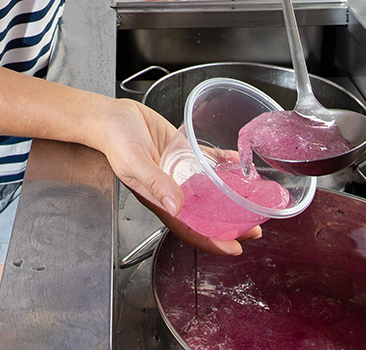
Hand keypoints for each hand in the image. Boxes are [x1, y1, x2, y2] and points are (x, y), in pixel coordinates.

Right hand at [95, 98, 257, 255]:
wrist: (110, 116)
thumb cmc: (115, 140)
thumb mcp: (133, 161)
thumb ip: (155, 182)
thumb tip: (175, 204)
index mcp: (159, 200)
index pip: (189, 229)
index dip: (212, 242)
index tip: (235, 248)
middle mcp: (172, 190)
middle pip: (204, 216)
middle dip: (229, 226)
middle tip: (255, 229)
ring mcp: (179, 173)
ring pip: (209, 192)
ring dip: (230, 199)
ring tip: (253, 200)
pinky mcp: (183, 154)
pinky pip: (207, 164)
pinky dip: (223, 165)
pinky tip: (236, 163)